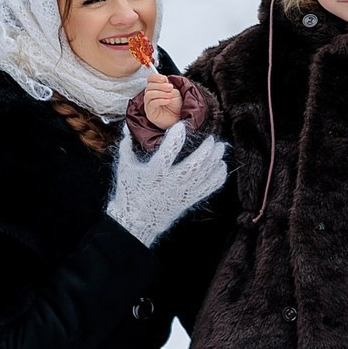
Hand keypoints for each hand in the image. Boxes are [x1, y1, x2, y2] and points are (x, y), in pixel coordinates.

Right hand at [106, 121, 228, 246]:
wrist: (135, 222)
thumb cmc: (129, 192)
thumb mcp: (125, 169)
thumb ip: (127, 147)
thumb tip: (127, 127)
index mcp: (154, 174)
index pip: (166, 155)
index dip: (175, 140)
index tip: (181, 126)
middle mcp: (170, 183)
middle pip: (193, 166)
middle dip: (205, 151)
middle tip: (212, 139)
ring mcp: (180, 193)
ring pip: (203, 176)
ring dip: (214, 161)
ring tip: (220, 148)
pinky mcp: (187, 201)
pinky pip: (206, 190)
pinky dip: (217, 178)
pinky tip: (222, 167)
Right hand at [143, 73, 181, 129]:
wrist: (180, 118)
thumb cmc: (177, 106)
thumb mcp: (175, 92)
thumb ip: (168, 86)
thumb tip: (163, 80)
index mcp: (156, 89)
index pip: (150, 79)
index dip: (155, 77)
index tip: (164, 79)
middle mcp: (151, 96)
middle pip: (149, 86)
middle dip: (160, 85)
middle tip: (170, 88)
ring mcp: (149, 104)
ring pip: (148, 94)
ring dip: (160, 93)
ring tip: (169, 95)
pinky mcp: (150, 112)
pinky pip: (151, 104)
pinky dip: (160, 100)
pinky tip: (168, 101)